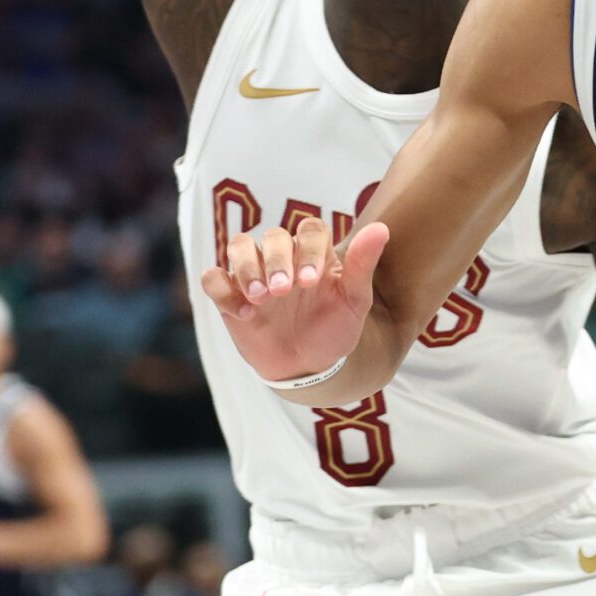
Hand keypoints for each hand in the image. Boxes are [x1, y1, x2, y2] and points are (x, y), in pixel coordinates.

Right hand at [199, 219, 389, 389]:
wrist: (310, 366)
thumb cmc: (334, 328)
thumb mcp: (354, 301)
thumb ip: (363, 265)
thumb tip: (381, 229)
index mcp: (314, 252)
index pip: (309, 229)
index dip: (308, 248)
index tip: (311, 281)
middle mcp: (282, 257)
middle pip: (272, 236)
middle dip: (276, 261)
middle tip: (282, 291)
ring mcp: (254, 273)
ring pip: (238, 246)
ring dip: (246, 268)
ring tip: (260, 297)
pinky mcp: (230, 295)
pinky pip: (214, 279)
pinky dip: (223, 290)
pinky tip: (243, 313)